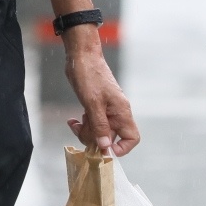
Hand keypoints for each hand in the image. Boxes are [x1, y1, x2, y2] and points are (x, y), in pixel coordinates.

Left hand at [60, 28, 139, 156]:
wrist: (81, 56)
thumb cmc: (89, 75)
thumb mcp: (92, 103)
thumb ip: (100, 126)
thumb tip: (105, 148)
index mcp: (121, 112)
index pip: (131, 138)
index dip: (121, 148)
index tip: (103, 149)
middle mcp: (116, 113)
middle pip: (110, 138)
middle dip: (94, 139)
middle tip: (81, 130)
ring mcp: (106, 110)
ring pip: (99, 132)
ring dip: (85, 132)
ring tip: (74, 123)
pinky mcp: (96, 107)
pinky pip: (91, 123)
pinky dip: (82, 125)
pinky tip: (73, 120)